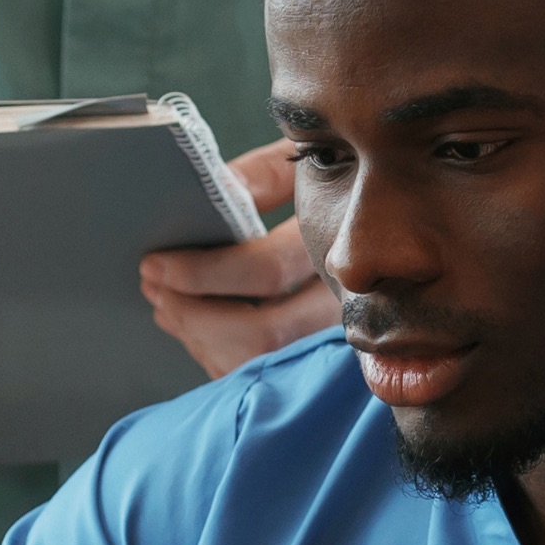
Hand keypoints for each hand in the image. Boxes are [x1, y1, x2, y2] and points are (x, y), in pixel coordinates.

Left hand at [139, 139, 334, 378]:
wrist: (390, 223)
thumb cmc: (335, 188)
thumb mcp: (304, 171)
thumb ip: (262, 175)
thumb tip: (214, 192)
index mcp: (341, 244)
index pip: (267, 270)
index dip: (202, 272)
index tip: (157, 263)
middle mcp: (347, 299)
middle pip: (263, 332)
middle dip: (193, 315)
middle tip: (154, 288)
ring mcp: (337, 336)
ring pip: (262, 361)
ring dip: (200, 338)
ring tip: (166, 306)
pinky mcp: (321, 360)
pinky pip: (264, 374)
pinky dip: (218, 355)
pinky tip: (194, 328)